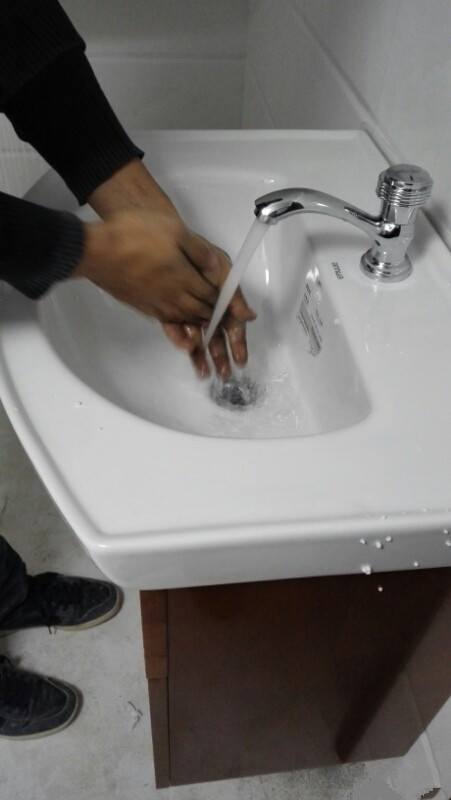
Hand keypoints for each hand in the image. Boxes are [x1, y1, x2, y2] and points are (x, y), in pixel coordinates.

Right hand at [74, 208, 221, 322]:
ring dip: (196, 322)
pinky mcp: (140, 305)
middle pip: (199, 310)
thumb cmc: (133, 235)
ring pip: (182, 318)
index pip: (210, 293)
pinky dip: (176, 324)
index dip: (224, 300)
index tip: (232, 306)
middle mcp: (172, 295)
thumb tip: (214, 265)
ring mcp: (155, 303)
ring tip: (204, 323)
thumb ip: (198, 250)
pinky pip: (164, 319)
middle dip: (213, 315)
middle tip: (222, 319)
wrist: (96, 250)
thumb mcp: (174, 230)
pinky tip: (176, 319)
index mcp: (184, 277)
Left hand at [163, 242, 255, 377]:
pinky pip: (177, 329)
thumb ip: (232, 292)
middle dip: (222, 354)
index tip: (239, 357)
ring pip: (199, 335)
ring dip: (203, 354)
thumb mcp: (219, 265)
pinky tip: (188, 353)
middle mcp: (207, 304)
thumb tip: (248, 315)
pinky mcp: (169, 311)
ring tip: (206, 373)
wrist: (161, 236)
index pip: (233, 322)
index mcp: (222, 294)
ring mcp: (189, 308)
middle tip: (225, 373)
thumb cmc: (195, 248)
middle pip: (217, 333)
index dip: (237, 340)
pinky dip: (182, 341)